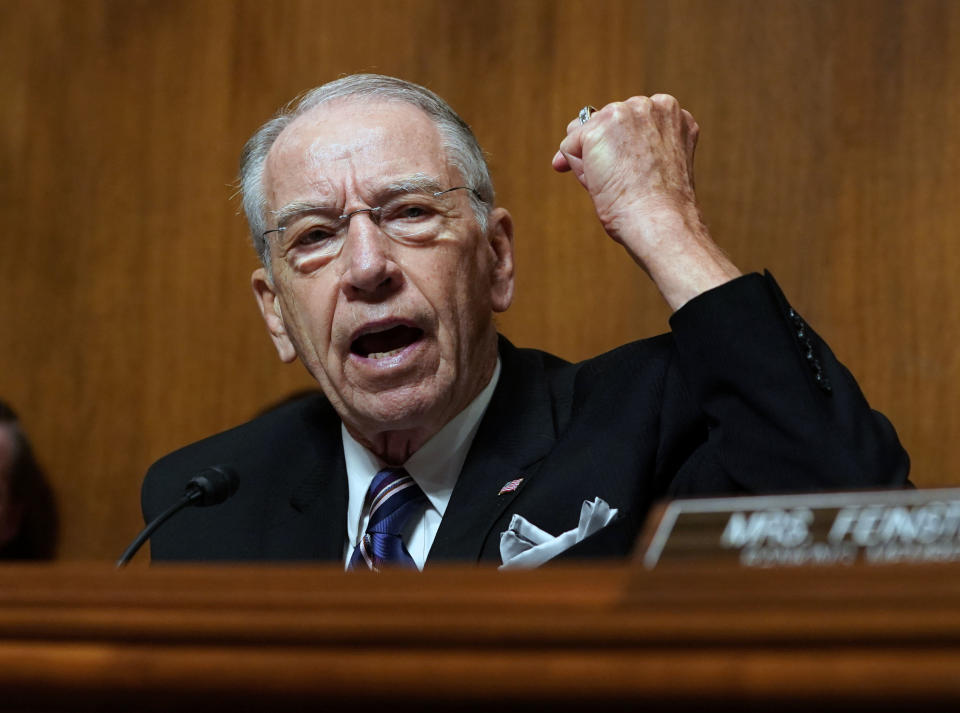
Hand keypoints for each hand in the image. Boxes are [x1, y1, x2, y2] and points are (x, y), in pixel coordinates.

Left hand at [553, 95, 740, 309]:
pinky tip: (603, 183)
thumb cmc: (658, 205)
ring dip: (590, 160)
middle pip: (604, 121)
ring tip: (617, 182)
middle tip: (626, 182)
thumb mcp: (652, 164)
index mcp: (671, 112)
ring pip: (585, 133)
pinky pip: (569, 147)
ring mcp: (623, 113)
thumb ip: (624, 144)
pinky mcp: (597, 129)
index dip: (621, 148)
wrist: (660, 219)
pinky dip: (579, 170)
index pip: (628, 121)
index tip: (636, 172)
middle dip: (602, 150)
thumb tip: (565, 148)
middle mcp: (650, 104)